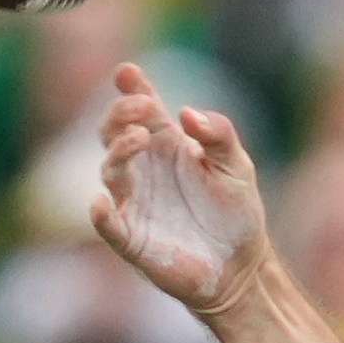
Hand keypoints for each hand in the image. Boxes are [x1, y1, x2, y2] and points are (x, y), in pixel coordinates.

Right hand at [91, 63, 267, 318]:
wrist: (243, 269)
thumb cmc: (236, 214)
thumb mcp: (237, 166)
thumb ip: (219, 134)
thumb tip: (188, 115)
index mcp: (165, 145)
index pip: (140, 108)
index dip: (131, 88)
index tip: (128, 73)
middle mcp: (144, 169)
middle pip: (113, 131)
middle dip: (122, 114)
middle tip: (144, 108)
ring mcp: (135, 202)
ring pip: (110, 170)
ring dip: (119, 150)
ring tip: (141, 138)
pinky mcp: (133, 240)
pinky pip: (108, 225)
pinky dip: (100, 215)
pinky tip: (101, 203)